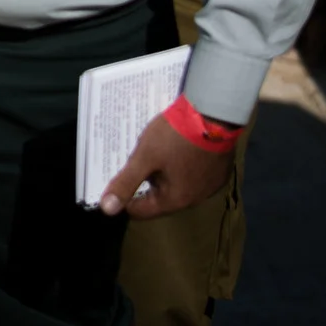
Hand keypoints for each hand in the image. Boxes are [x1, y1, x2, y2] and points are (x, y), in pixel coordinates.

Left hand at [98, 113, 237, 218]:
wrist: (214, 114)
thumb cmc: (175, 137)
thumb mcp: (144, 157)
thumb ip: (126, 182)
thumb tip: (108, 209)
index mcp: (176, 200)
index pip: (142, 211)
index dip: (124, 197)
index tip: (114, 180)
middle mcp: (195, 198)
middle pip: (159, 196)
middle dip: (144, 180)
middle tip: (133, 159)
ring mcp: (210, 185)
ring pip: (175, 184)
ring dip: (162, 171)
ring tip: (152, 151)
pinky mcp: (218, 171)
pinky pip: (191, 174)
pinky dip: (179, 165)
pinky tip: (173, 148)